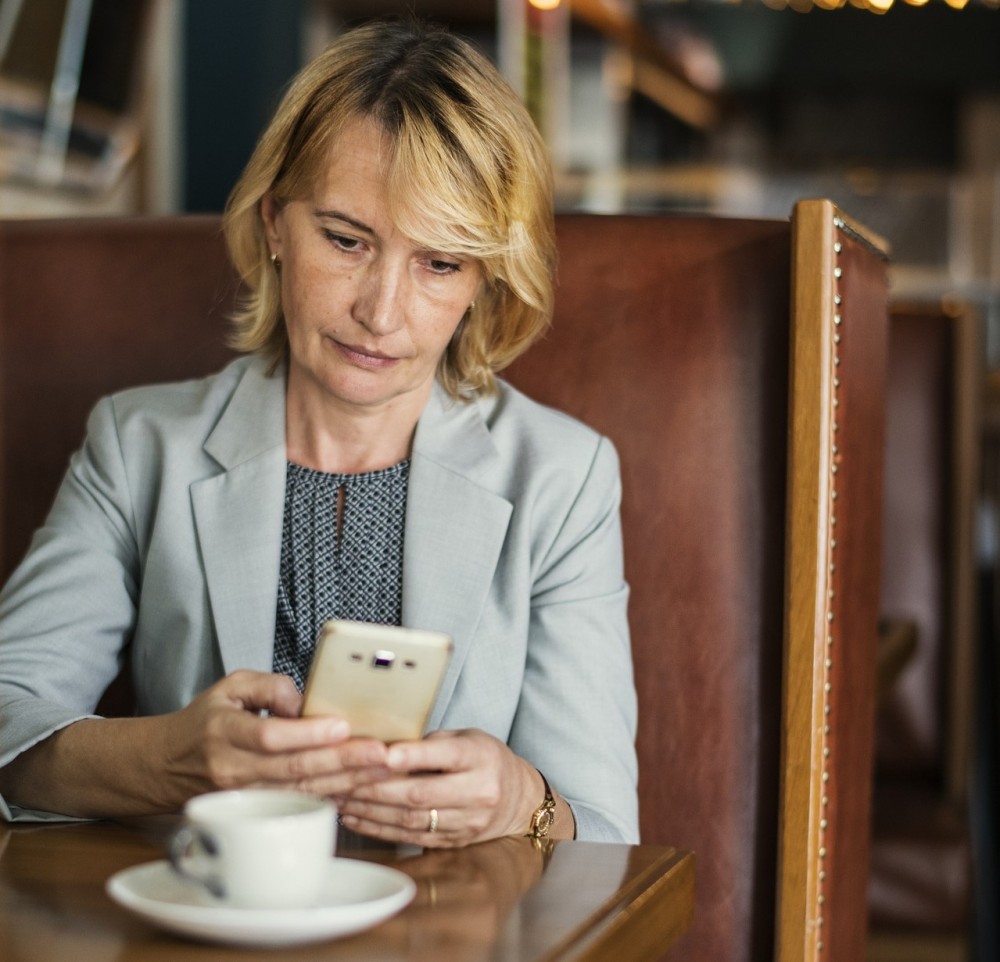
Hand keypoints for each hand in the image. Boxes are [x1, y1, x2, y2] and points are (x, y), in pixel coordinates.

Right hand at [158, 669, 391, 804]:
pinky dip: (332, 797)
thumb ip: (268, 686)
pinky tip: (360, 788)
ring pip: (301, 791)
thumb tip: (304, 702)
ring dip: (346, 782)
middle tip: (380, 753)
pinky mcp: (257, 811)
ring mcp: (245, 797)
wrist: (166, 766)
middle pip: (294, 769)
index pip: (269, 737)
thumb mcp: (229, 687)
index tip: (340, 726)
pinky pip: (299, 804)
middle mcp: (234, 769)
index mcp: (225, 732)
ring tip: (380, 770)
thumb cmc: (204, 722)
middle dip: (342, 761)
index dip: (306, 734)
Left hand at [333, 728, 540, 847]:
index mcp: (481, 757)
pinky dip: (380, 829)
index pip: (446, 756)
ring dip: (372, 811)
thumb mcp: (467, 739)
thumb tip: (384, 746)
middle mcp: (478, 791)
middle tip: (345, 780)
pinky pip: (411, 837)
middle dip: (378, 788)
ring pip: (412, 819)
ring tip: (342, 799)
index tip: (385, 754)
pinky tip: (357, 818)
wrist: (518, 801)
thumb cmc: (484, 760)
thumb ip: (431, 742)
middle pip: (422, 793)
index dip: (414, 756)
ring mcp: (467, 822)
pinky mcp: (454, 842)